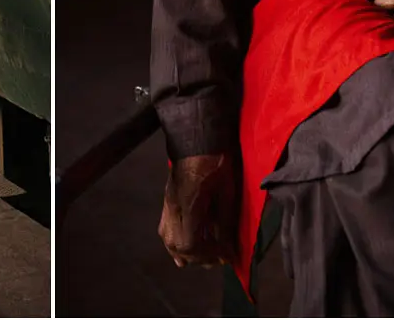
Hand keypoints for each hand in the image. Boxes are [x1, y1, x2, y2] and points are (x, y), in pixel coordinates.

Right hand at [159, 153, 239, 268]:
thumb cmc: (217, 159)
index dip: (208, 254)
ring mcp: (167, 202)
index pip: (189, 243)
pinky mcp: (168, 198)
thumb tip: (228, 248)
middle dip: (198, 257)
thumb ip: (225, 223)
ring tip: (204, 255)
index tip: (225, 254)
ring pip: (167, 238)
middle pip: (176, 244)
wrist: (198, 136)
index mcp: (188, 204)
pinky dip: (176, 240)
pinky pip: (165, 227)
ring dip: (185, 251)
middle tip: (218, 256)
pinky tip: (188, 245)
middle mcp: (173, 206)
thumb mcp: (227, 192)